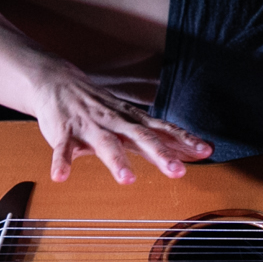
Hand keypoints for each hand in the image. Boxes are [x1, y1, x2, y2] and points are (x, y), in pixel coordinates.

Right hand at [30, 62, 211, 183]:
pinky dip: (61, 163)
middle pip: (141, 138)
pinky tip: (60, 177)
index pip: (163, 130)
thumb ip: (160, 138)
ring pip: (106, 144)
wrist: (56, 81)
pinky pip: (63, 149)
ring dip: (117, 162)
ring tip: (128, 180)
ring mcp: (89, 127)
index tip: (206, 151)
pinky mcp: (64, 133)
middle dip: (161, 154)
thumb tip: (195, 151)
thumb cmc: (98, 106)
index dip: (184, 140)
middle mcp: (115, 122)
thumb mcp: (131, 120)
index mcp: (132, 120)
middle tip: (177, 172)